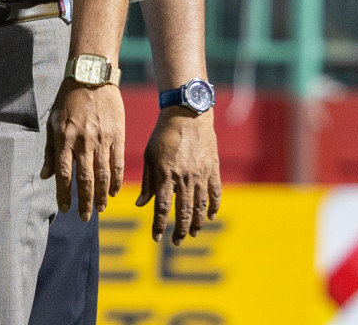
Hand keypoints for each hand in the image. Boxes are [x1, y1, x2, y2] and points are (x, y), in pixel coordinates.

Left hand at [43, 80, 125, 219]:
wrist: (91, 78)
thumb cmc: (68, 100)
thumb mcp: (53, 122)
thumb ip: (50, 151)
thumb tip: (45, 176)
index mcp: (64, 139)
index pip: (63, 174)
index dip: (64, 194)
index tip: (65, 209)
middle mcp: (83, 142)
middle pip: (85, 179)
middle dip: (85, 201)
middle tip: (85, 218)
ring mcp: (101, 140)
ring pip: (103, 175)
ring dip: (102, 195)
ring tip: (99, 209)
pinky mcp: (117, 136)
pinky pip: (117, 164)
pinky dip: (116, 181)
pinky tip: (113, 192)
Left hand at [136, 108, 220, 243]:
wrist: (187, 116)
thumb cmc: (162, 135)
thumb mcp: (149, 157)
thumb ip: (147, 182)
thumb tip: (141, 205)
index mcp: (165, 174)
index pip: (161, 207)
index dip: (159, 225)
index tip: (156, 238)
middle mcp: (183, 178)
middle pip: (183, 211)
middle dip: (180, 230)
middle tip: (177, 243)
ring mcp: (200, 174)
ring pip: (200, 206)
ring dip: (196, 223)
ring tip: (193, 234)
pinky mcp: (213, 170)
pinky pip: (216, 193)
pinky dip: (214, 207)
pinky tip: (210, 217)